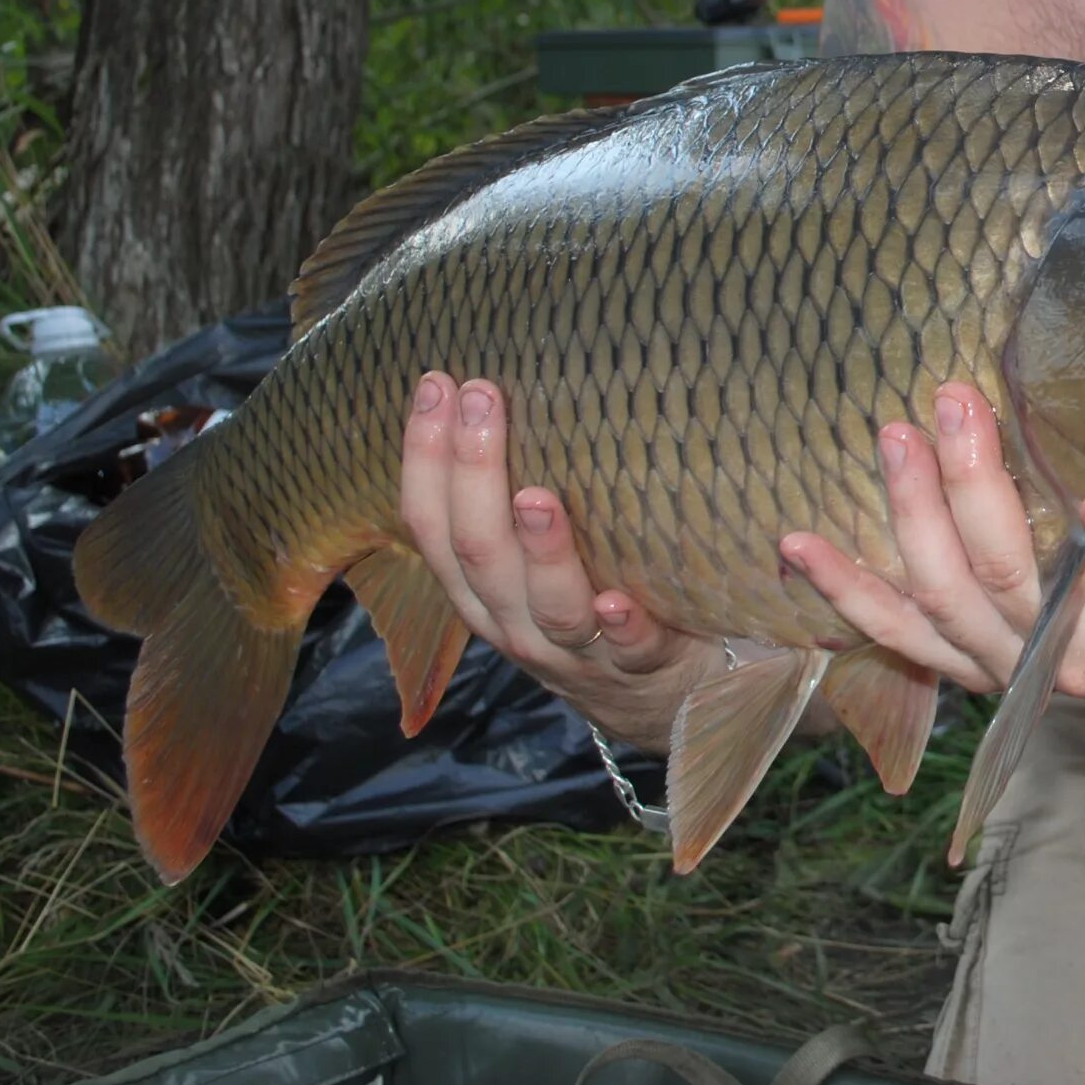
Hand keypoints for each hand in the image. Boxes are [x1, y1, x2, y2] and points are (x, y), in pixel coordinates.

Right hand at [397, 370, 719, 746]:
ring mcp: (576, 651)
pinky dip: (619, 627)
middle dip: (472, 473)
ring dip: (540, 549)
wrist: (662, 702)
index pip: (431, 524)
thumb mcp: (541, 555)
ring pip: (546, 604)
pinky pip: (627, 650)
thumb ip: (524, 490)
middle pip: (477, 553)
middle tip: (481, 399)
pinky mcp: (641, 667)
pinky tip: (615, 602)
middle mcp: (515, 621)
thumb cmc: (595, 598)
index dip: (423, 458)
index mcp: (482, 588)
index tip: (434, 385)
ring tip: (537, 496)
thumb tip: (513, 382)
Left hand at [776, 383, 1084, 697]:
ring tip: (894, 435)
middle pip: (1014, 582)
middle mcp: (1073, 663)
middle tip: (960, 403)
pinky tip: (797, 543)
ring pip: (943, 598)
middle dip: (977, 491)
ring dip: (909, 516)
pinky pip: (893, 631)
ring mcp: (1005, 661)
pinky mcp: (960, 659)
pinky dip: (843, 589)